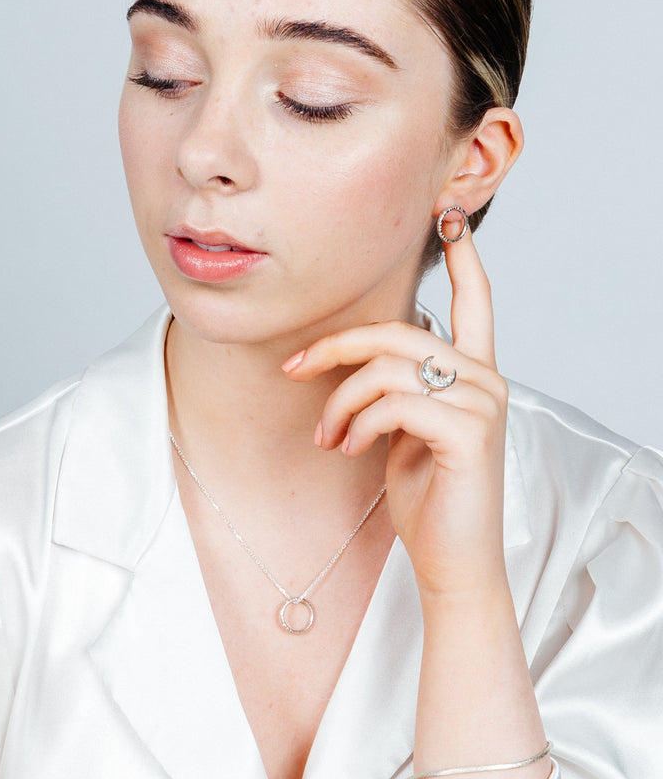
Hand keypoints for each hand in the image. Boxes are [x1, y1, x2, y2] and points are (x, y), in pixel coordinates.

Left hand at [282, 228, 509, 598]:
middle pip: (396, 332)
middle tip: (293, 369)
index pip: (476, 301)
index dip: (463, 257)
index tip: (450, 216)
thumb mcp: (404, 429)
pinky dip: (358, 424)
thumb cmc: (426, 496)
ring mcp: (482, 404)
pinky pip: (394, 403)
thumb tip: (358, 359)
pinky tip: (348, 449)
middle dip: (334, 347)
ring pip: (386, 368)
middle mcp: (486, 380)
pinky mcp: (469, 432)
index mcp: (473, 374)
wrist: (451, 563)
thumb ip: (396, 386)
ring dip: (340, 402)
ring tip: (328, 437)